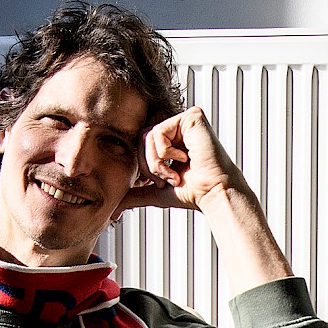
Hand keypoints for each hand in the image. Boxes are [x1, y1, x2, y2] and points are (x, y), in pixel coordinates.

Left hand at [124, 107, 247, 212]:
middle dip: (149, 165)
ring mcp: (184, 120)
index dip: (144, 165)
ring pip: (148, 135)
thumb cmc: (193, 193)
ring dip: (156, 161)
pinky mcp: (191, 117)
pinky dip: (166, 151)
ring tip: (175, 174)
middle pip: (141, 138)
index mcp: (172, 140)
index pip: (141, 144)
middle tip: (167, 179)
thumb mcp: (157, 192)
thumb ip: (136, 194)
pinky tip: (184, 159)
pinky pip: (159, 130)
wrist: (213, 194)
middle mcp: (178, 127)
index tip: (159, 182)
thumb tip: (114, 210)